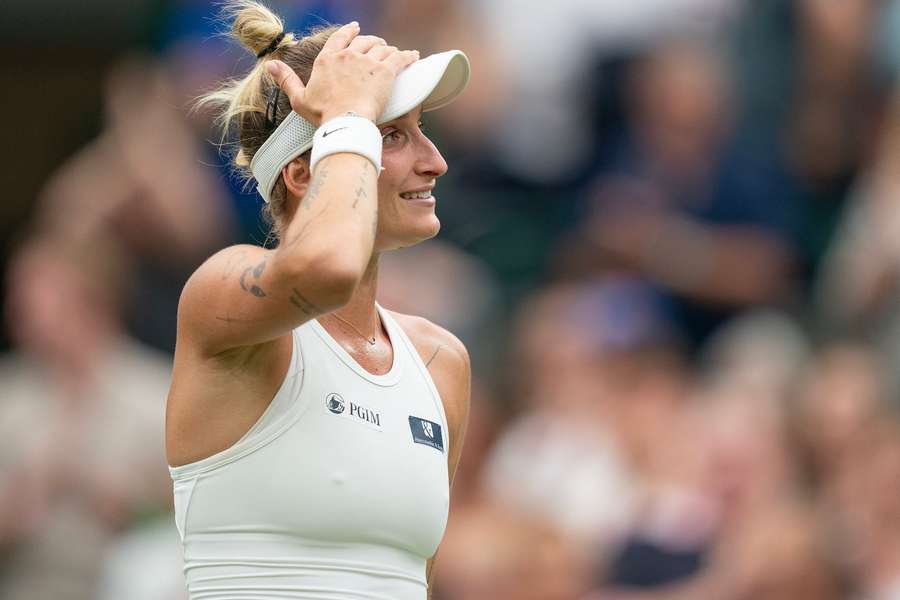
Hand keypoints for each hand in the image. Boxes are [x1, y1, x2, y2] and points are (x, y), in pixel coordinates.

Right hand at [265, 22, 418, 124]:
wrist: (344, 121)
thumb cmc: (322, 115)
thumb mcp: (299, 98)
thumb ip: (286, 79)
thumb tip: (269, 64)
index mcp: (327, 60)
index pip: (340, 38)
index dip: (349, 32)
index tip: (355, 29)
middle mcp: (348, 56)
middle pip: (364, 41)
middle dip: (372, 42)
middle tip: (378, 46)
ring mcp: (367, 61)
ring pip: (382, 47)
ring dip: (389, 49)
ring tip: (394, 53)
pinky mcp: (385, 71)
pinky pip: (400, 58)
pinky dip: (407, 56)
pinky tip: (413, 56)